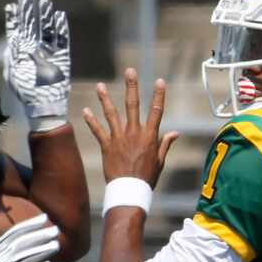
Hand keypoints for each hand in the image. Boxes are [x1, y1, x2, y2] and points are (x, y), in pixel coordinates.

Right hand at [0, 214, 57, 261]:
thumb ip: (12, 244)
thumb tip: (34, 232)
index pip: (15, 232)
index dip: (30, 224)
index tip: (45, 217)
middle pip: (21, 243)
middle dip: (39, 235)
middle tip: (55, 230)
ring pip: (24, 258)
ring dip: (41, 251)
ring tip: (56, 245)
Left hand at [3, 0, 70, 125]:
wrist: (43, 105)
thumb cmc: (25, 92)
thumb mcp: (13, 73)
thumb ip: (12, 55)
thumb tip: (13, 37)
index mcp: (21, 52)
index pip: (16, 31)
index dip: (13, 18)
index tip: (11, 6)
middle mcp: (34, 48)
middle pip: (31, 26)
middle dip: (28, 12)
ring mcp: (48, 51)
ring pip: (47, 29)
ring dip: (45, 16)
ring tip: (44, 2)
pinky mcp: (62, 56)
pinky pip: (62, 39)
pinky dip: (61, 27)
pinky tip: (59, 16)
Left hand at [82, 68, 178, 187]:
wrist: (130, 190)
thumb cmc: (147, 178)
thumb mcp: (160, 161)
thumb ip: (165, 144)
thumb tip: (176, 133)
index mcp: (149, 136)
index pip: (156, 111)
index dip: (158, 95)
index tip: (159, 81)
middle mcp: (134, 133)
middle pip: (133, 105)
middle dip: (132, 86)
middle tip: (130, 71)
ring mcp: (119, 138)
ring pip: (112, 114)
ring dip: (105, 99)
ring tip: (99, 85)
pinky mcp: (107, 146)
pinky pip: (97, 131)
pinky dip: (91, 121)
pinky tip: (85, 111)